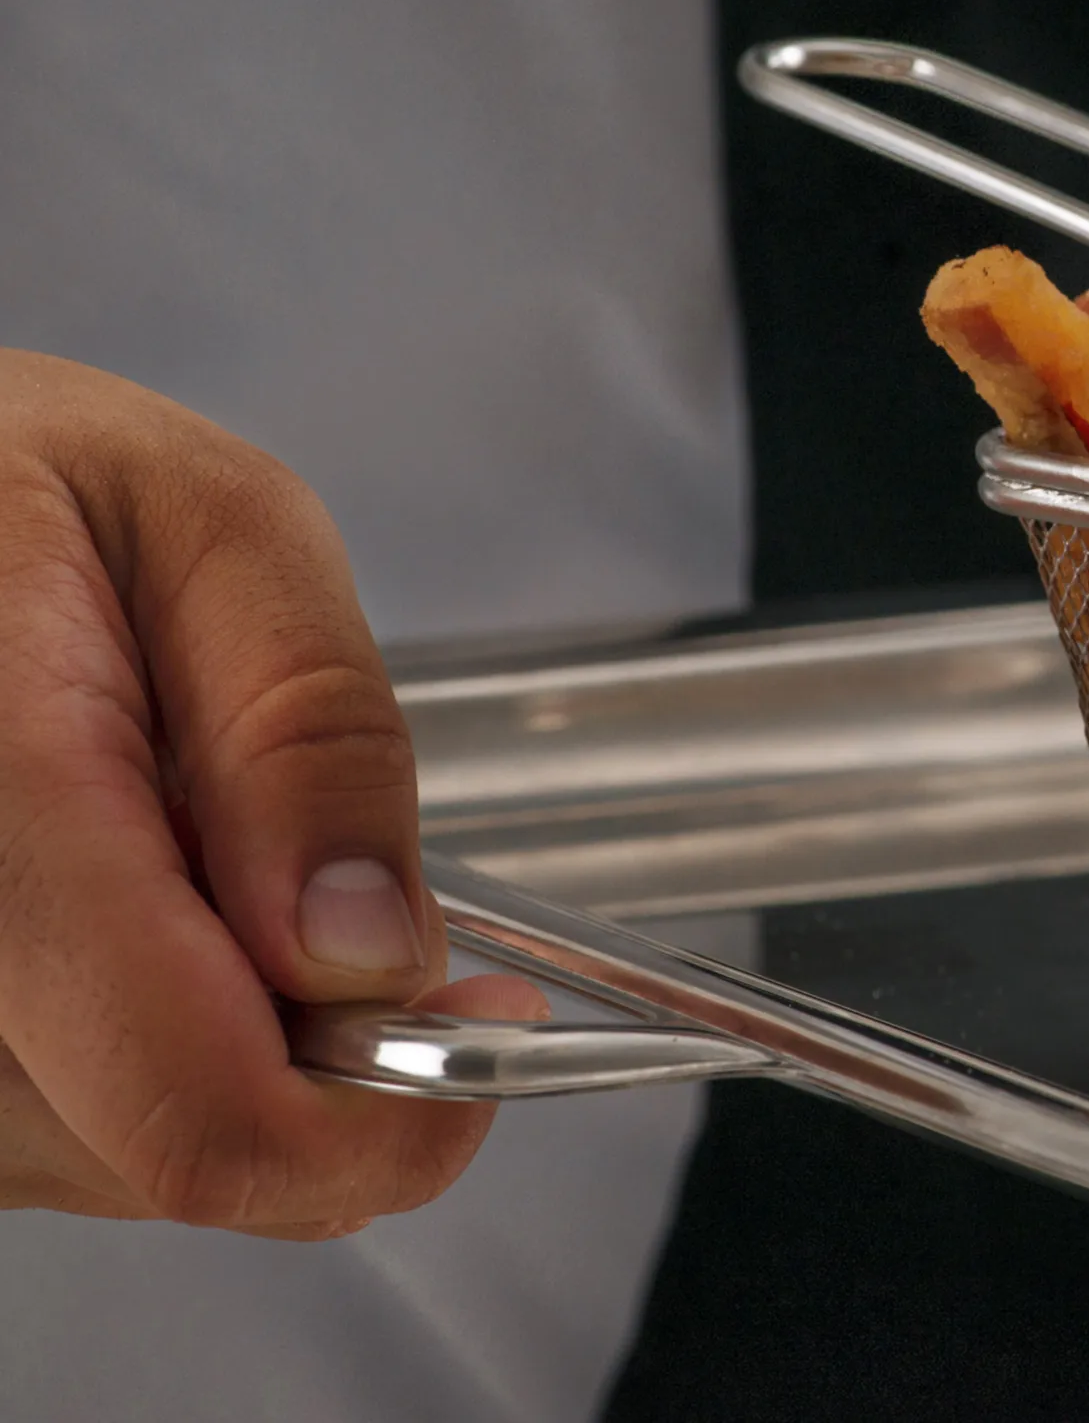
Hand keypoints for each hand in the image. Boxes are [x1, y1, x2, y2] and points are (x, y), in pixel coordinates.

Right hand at [0, 351, 544, 1237]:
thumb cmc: (22, 491)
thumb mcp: (215, 527)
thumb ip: (308, 731)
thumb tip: (372, 951)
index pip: (195, 1105)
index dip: (383, 1113)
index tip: (481, 1015)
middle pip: (170, 1147)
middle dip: (312, 1053)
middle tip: (339, 888)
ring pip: (113, 1158)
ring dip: (222, 1049)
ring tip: (195, 853)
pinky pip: (52, 1128)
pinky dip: (138, 1043)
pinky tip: (139, 906)